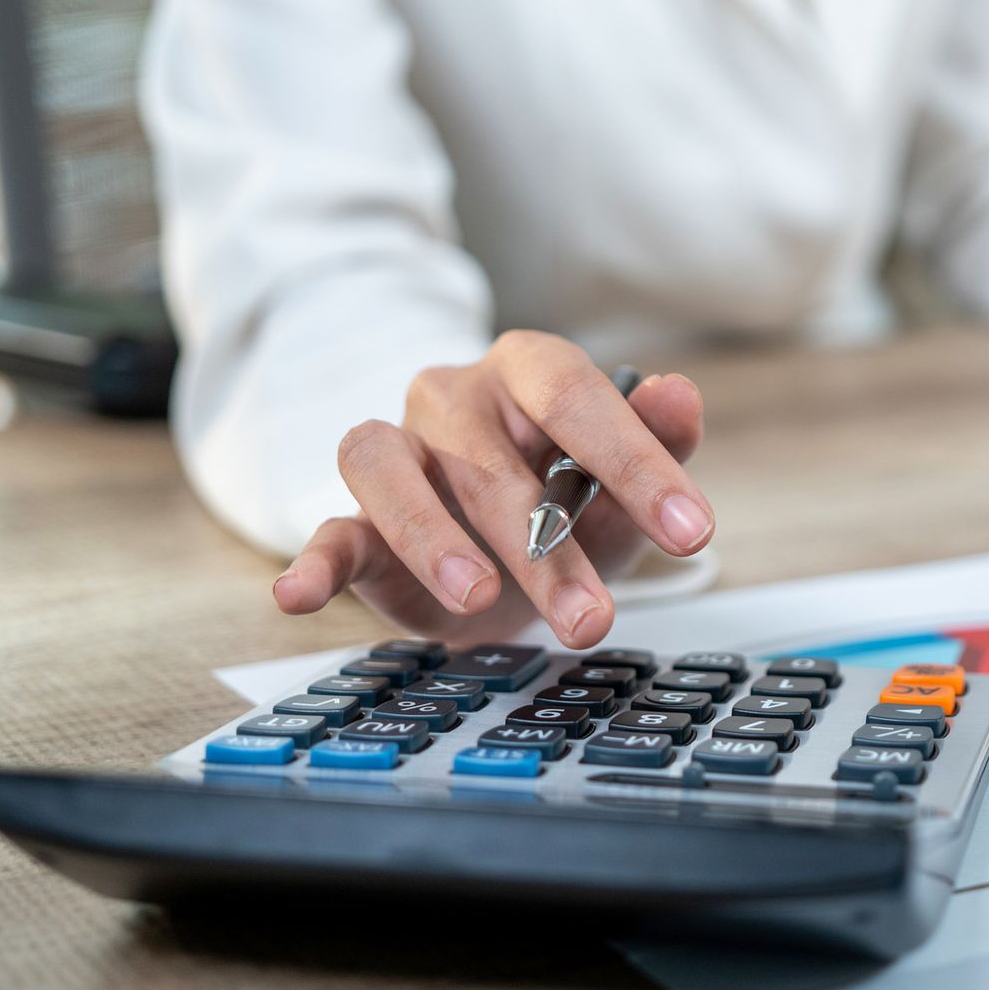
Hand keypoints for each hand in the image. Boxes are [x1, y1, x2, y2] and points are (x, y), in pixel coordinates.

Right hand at [272, 331, 713, 645]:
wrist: (507, 566)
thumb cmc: (571, 507)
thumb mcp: (625, 488)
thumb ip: (656, 442)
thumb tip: (681, 393)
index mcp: (528, 371)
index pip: (576, 396)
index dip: (634, 462)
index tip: (690, 531)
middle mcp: (454, 398)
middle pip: (488, 459)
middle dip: (548, 547)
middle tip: (593, 618)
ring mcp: (399, 451)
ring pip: (391, 471)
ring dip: (431, 537)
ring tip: (476, 596)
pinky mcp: (356, 518)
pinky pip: (326, 526)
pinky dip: (311, 560)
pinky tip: (298, 594)